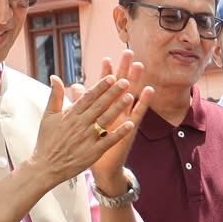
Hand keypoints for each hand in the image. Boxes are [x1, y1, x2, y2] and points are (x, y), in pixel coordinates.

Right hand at [32, 74, 126, 185]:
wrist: (46, 167)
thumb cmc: (47, 141)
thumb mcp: (48, 116)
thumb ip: (54, 96)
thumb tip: (55, 77)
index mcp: (70, 115)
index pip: (88, 97)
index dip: (101, 86)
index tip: (111, 77)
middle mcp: (80, 124)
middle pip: (100, 105)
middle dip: (113, 93)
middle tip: (125, 81)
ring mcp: (88, 138)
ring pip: (105, 120)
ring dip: (118, 108)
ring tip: (129, 97)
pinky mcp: (93, 152)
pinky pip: (109, 141)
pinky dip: (119, 133)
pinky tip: (130, 124)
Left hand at [83, 51, 151, 191]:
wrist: (100, 167)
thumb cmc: (90, 147)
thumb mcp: (81, 123)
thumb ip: (78, 104)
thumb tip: (73, 87)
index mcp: (102, 110)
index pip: (103, 87)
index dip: (104, 73)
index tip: (106, 58)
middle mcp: (114, 112)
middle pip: (119, 86)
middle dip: (123, 70)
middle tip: (128, 53)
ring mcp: (124, 119)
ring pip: (131, 95)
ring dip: (136, 80)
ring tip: (139, 66)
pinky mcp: (129, 129)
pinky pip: (138, 113)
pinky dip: (143, 102)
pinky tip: (149, 90)